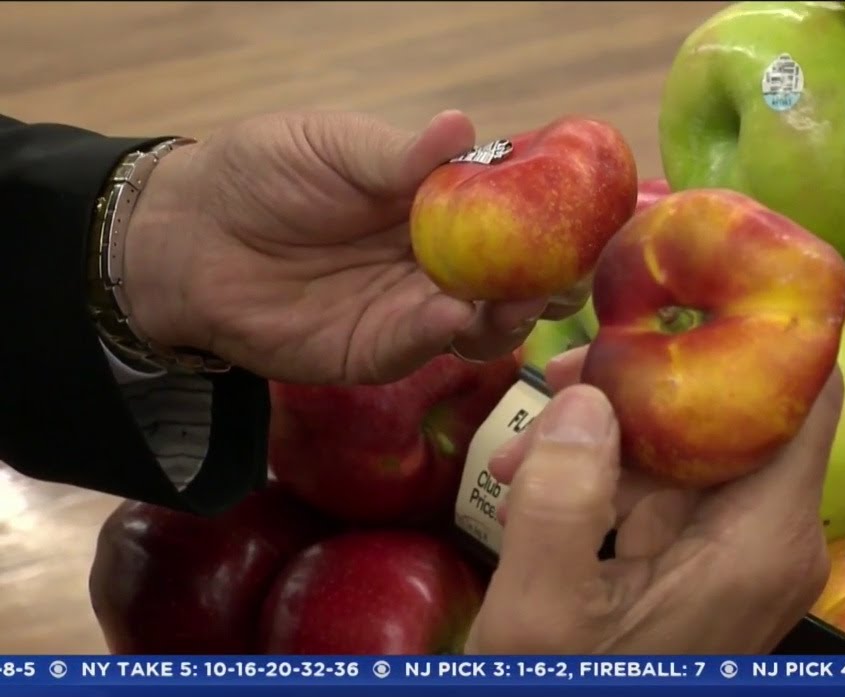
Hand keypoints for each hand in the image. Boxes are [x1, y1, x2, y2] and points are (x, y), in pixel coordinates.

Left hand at [123, 110, 586, 383]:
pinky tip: (455, 314)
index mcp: (440, 202)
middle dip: (550, 277)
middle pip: (518, 276)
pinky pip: (429, 348)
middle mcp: (441, 259)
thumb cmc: (261, 173)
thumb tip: (464, 126)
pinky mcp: (382, 352)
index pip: (516, 211)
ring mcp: (415, 309)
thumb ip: (398, 155)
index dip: (554, 215)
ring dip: (511, 313)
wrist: (188, 240)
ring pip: (487, 321)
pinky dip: (449, 334)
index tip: (587, 215)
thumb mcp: (331, 146)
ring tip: (520, 298)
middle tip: (567, 271)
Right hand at [466, 347, 842, 653]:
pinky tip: (541, 480)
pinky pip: (669, 496)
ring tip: (524, 444)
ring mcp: (739, 556)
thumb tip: (586, 397)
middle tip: (552, 377)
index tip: (697, 278)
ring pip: (693, 451)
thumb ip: (563, 497)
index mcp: (763, 540)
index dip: (767, 325)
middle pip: (737, 414)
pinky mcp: (706, 570)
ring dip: (611, 434)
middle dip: (643, 383)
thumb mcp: (544, 611)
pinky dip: (611, 479)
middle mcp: (773, 539)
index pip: (807, 394)